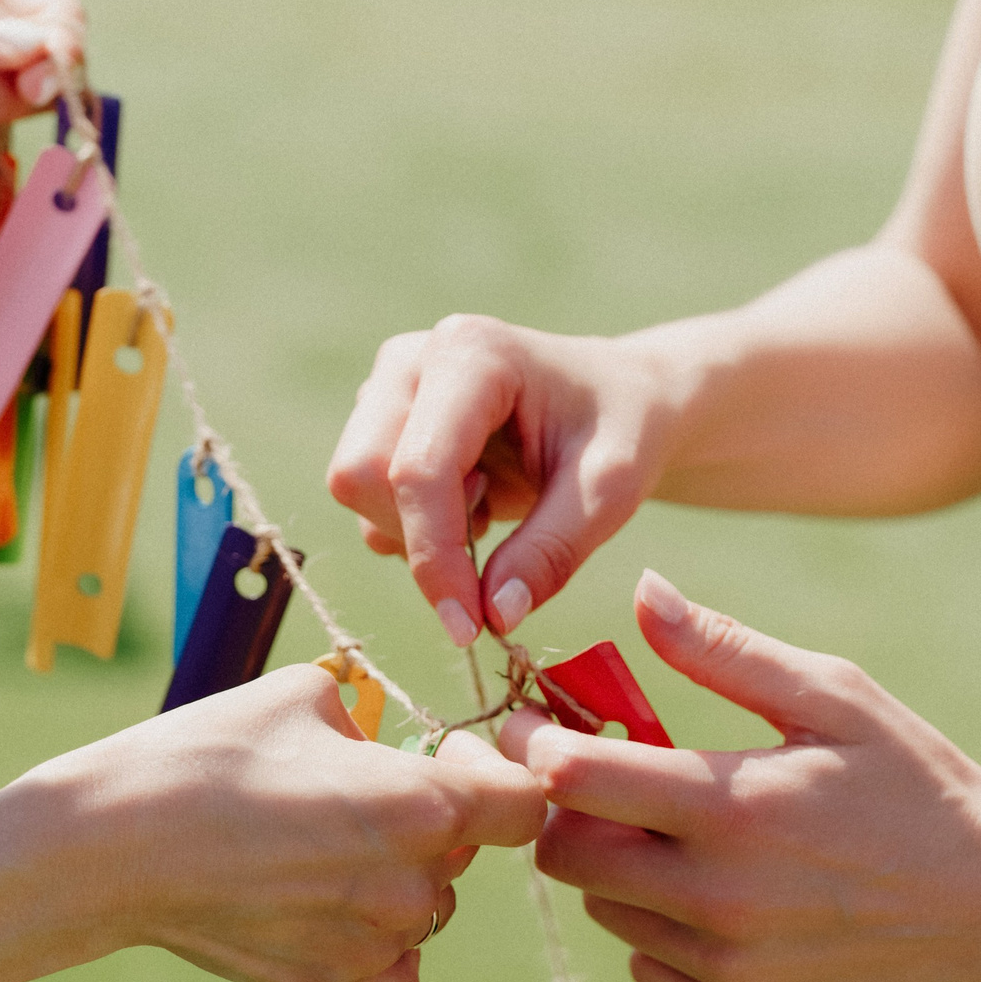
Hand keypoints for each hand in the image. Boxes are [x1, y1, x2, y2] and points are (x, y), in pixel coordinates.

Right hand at [7, 666, 544, 981]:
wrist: (116, 846)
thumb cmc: (207, 754)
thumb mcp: (303, 696)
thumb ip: (372, 718)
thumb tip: (391, 741)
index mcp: (424, 804)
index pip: (526, 803)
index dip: (498, 771)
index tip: (448, 754)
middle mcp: (414, 885)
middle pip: (463, 854)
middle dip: (428, 822)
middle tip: (350, 797)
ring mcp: (375, 945)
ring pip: (424, 910)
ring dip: (393, 881)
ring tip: (311, 850)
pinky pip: (397, 972)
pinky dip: (376, 947)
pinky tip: (323, 910)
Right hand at [326, 315, 682, 646]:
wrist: (620, 399)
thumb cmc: (623, 430)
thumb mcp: (611, 491)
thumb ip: (552, 551)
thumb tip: (494, 615)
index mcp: (471, 354)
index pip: (419, 468)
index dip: (435, 556)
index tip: (469, 627)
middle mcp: (413, 359)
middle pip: (364, 474)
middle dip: (421, 537)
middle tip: (494, 536)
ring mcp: (388, 385)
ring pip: (357, 489)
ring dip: (420, 531)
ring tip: (490, 505)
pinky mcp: (379, 418)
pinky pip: (365, 498)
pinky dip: (414, 526)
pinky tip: (471, 502)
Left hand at [498, 571, 980, 981]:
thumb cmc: (913, 782)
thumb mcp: (833, 696)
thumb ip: (723, 649)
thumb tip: (642, 590)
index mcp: (732, 806)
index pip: (573, 778)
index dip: (537, 742)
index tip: (540, 723)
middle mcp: (718, 896)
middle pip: (564, 856)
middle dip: (570, 811)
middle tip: (613, 782)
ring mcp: (729, 964)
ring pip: (605, 911)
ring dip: (618, 870)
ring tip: (681, 836)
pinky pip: (648, 966)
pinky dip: (660, 929)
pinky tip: (717, 896)